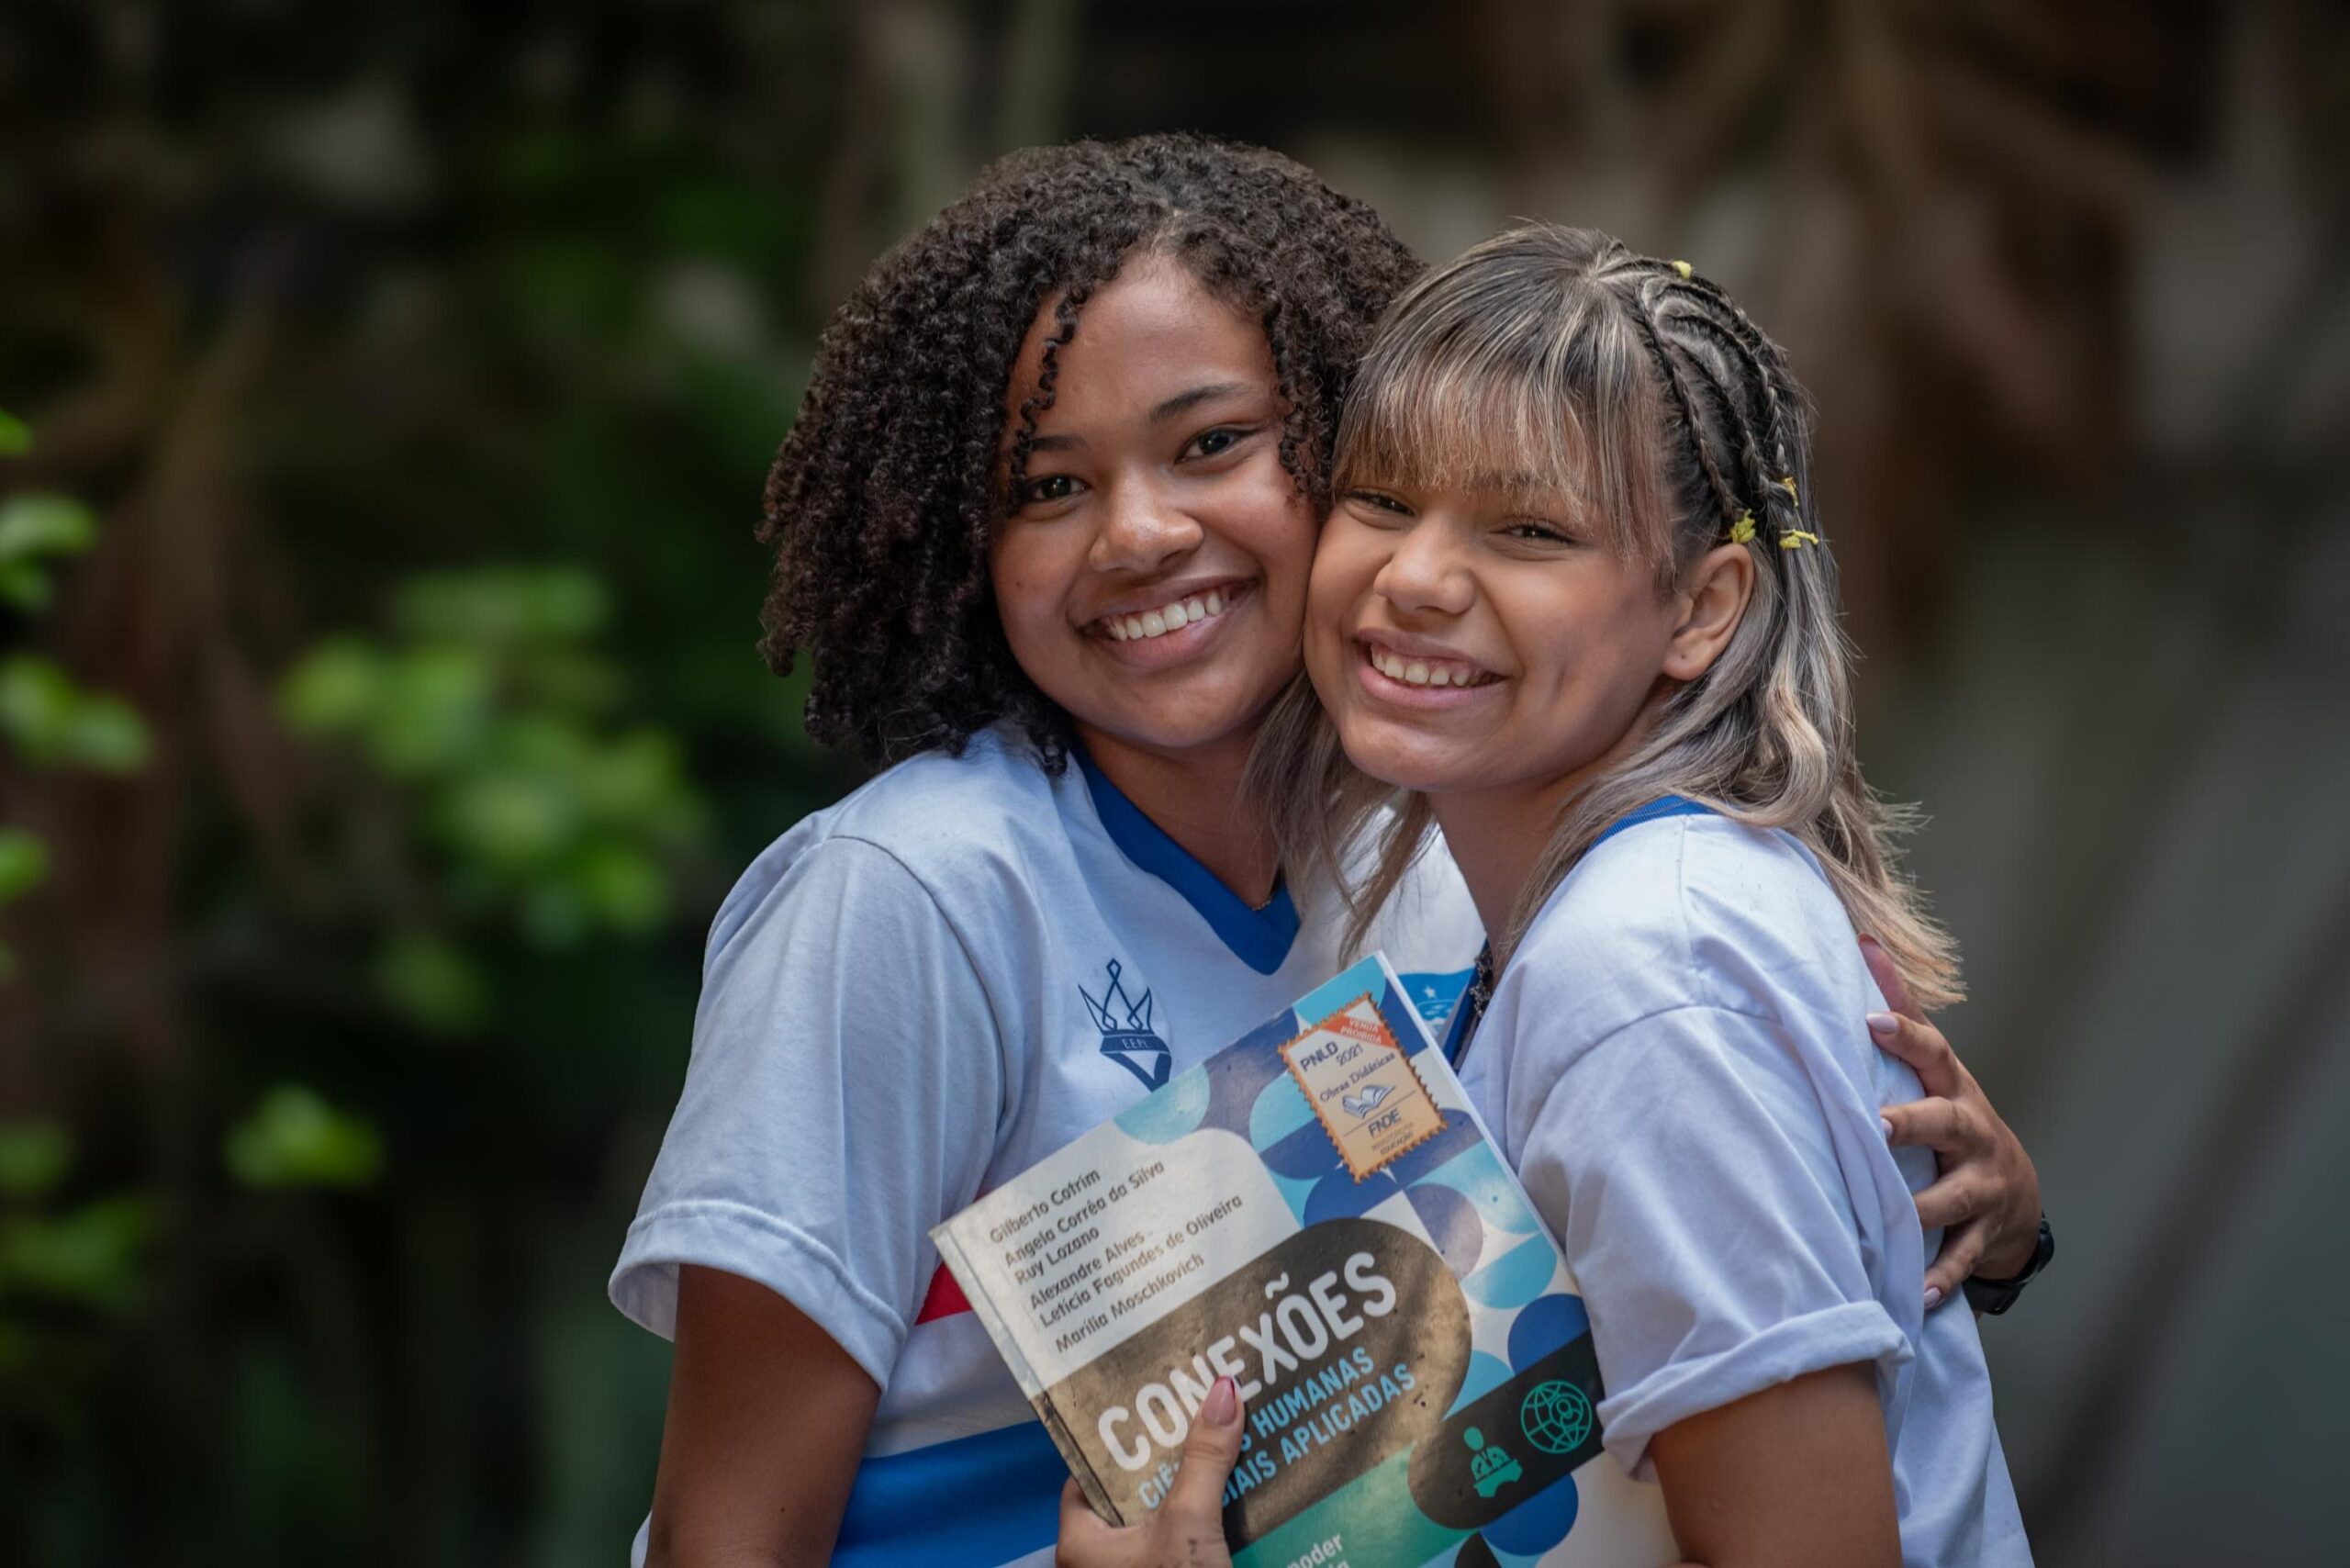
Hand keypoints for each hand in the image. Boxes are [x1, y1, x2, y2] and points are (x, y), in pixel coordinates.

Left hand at [1056, 1377, 1245, 1567]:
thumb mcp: (1189, 1522)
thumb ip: (1203, 1460)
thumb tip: (1223, 1391)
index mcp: (1082, 1539)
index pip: (1091, 1472)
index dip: (1121, 1438)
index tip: (1152, 1405)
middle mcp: (1102, 1556)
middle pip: (1135, 1490)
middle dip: (1169, 1456)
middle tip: (1195, 1411)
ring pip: (1164, 1514)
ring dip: (1193, 1485)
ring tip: (1221, 1437)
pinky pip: (1185, 1537)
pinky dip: (1206, 1516)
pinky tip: (1236, 1487)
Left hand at [1859, 936, 2042, 1308]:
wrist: (2016, 1194)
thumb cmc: (1953, 1118)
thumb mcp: (1936, 1070)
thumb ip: (1900, 1014)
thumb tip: (1863, 941)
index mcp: (1953, 1090)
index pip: (1932, 1053)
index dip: (1903, 1033)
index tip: (1868, 1020)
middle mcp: (1972, 1134)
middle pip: (1944, 1123)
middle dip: (1912, 1124)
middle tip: (1875, 1126)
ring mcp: (1981, 1187)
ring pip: (1952, 1199)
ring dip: (1920, 1212)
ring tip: (1890, 1222)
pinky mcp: (1985, 1235)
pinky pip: (1961, 1258)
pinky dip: (1940, 1278)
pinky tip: (1917, 1296)